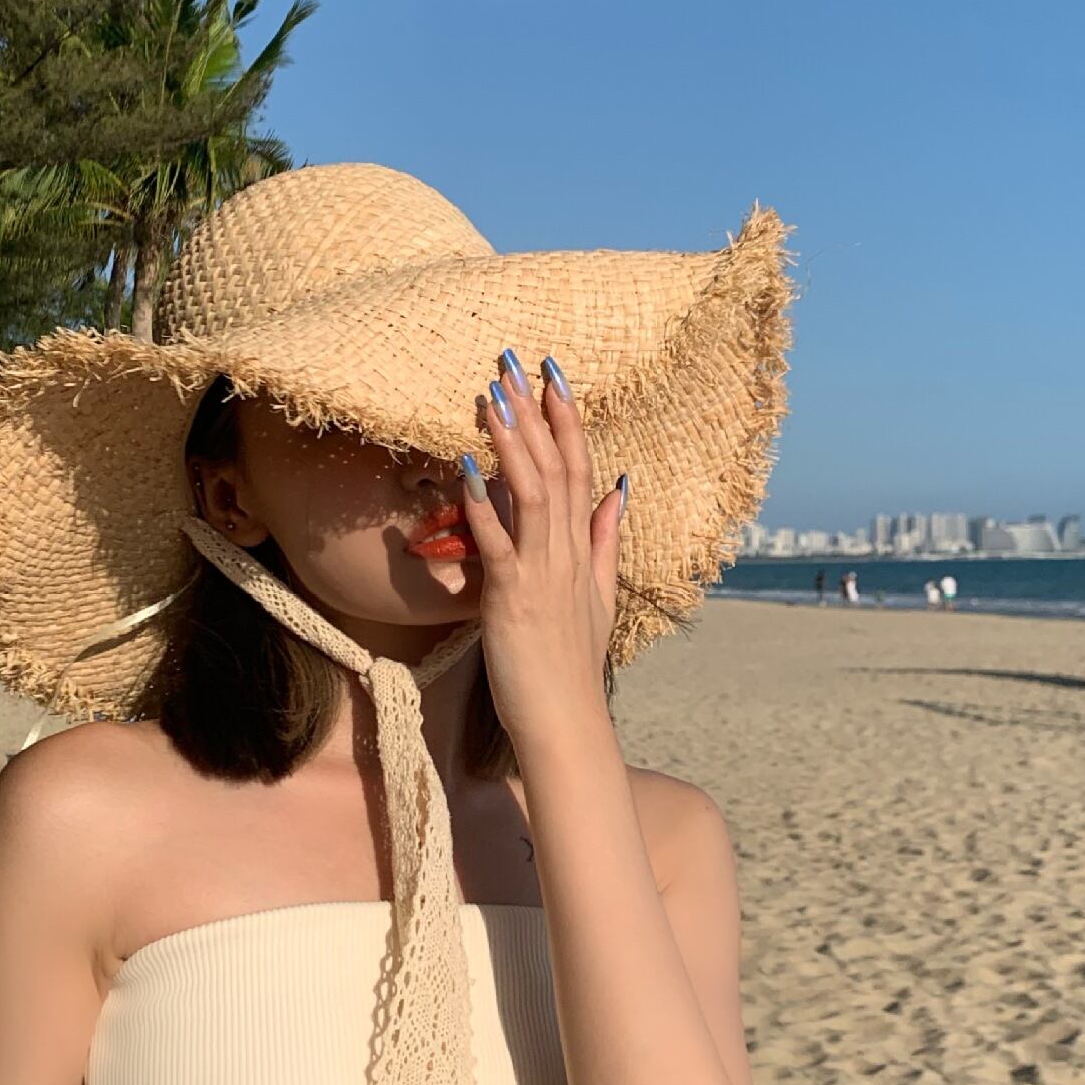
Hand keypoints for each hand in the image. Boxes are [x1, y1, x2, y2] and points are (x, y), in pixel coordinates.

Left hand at [459, 348, 624, 743]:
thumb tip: (619, 491)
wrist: (566, 722)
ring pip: (532, 493)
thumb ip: (606, 541)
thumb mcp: (600, 597)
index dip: (568, 420)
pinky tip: (464, 466)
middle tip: (516, 362)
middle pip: (557, 468)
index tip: (554, 376)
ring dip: (512, 441)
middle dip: (537, 412)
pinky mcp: (513, 597)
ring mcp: (542, 573)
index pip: (580, 470)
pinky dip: (482, 502)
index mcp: (583, 550)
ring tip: (491, 396)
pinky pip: (498, 541)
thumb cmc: (573, 666)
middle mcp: (567, 553)